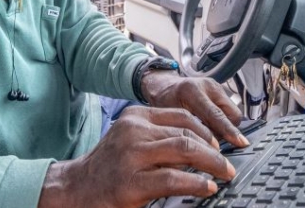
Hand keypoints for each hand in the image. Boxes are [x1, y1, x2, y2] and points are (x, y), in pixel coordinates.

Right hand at [38, 106, 236, 207]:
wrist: (76, 189)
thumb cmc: (108, 168)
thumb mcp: (132, 141)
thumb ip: (160, 137)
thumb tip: (202, 144)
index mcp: (136, 117)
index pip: (183, 115)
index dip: (208, 129)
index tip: (221, 144)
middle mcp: (134, 131)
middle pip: (188, 132)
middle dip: (215, 149)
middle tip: (228, 164)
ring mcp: (132, 155)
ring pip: (185, 150)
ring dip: (212, 163)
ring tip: (225, 173)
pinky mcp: (132, 182)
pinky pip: (174, 178)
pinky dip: (196, 183)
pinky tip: (208, 187)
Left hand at [141, 71, 249, 147]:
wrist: (164, 86)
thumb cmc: (163, 102)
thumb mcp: (169, 118)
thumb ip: (188, 131)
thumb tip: (206, 151)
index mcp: (191, 91)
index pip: (216, 115)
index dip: (228, 131)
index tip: (240, 143)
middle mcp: (207, 86)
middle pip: (230, 115)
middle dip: (228, 132)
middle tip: (218, 146)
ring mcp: (216, 87)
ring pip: (233, 113)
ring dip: (227, 128)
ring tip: (211, 135)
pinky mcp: (221, 90)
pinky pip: (230, 111)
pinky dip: (224, 122)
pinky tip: (212, 128)